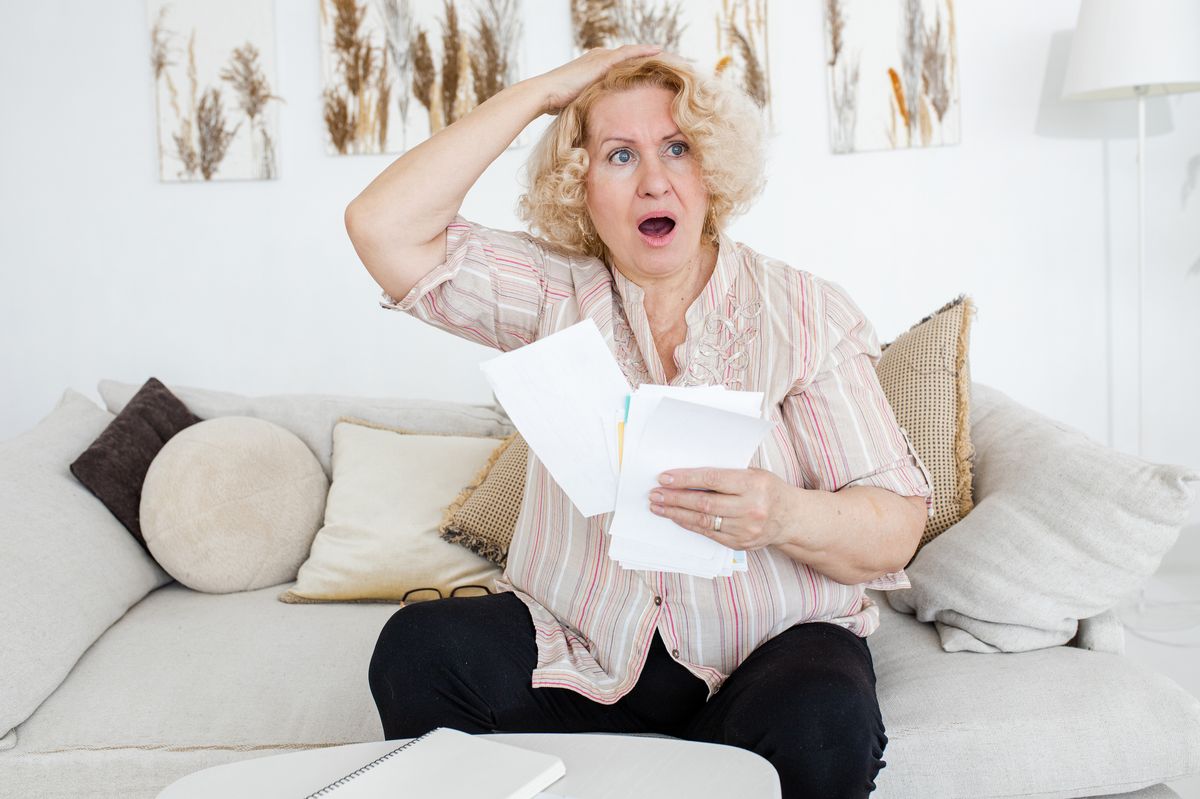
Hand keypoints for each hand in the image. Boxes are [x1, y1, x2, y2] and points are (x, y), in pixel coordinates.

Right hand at [529, 44, 663, 115]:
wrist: (546, 94)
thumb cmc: (557, 105)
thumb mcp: (581, 105)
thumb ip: (593, 108)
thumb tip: (599, 124)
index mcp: (596, 67)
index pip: (623, 65)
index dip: (639, 69)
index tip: (655, 74)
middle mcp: (600, 57)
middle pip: (631, 56)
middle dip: (650, 59)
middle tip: (671, 62)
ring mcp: (601, 57)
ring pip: (633, 52)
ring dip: (651, 54)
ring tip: (671, 56)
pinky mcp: (602, 60)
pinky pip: (629, 53)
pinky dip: (644, 51)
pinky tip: (659, 51)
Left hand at [647, 467, 792, 550]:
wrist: (791, 518)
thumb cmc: (769, 490)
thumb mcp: (754, 474)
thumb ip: (727, 474)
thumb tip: (689, 474)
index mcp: (754, 484)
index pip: (713, 479)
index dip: (686, 479)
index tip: (665, 478)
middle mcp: (751, 508)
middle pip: (704, 503)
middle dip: (675, 498)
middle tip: (655, 494)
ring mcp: (745, 529)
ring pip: (703, 521)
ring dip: (676, 513)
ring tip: (659, 506)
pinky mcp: (740, 544)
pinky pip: (708, 534)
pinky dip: (689, 524)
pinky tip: (676, 517)